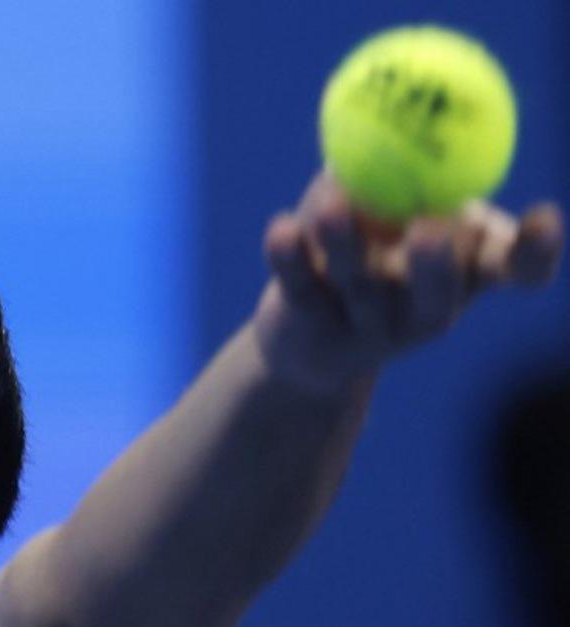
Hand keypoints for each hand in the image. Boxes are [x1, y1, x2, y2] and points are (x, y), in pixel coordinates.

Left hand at [252, 170, 563, 396]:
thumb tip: (406, 92)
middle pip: (437, 295)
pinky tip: (281, 228)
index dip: (534, 252)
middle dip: (437, 265)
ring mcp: (368, 329)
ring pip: (359, 287)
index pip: (514, 271)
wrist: (308, 336)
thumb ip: (409, 161)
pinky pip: (300, 290)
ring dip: (344, 243)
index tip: (543, 219)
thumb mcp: (399, 200)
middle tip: (430, 228)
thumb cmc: (369, 249)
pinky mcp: (310, 332)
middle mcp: (424, 309)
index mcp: (464, 276)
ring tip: (330, 204)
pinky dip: (289, 258)